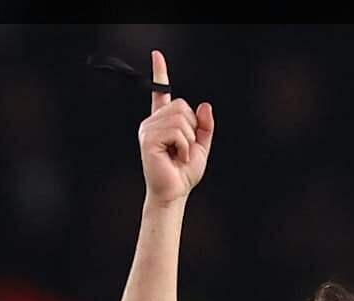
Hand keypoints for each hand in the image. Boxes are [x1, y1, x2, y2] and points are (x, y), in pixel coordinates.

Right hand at [138, 50, 213, 204]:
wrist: (175, 192)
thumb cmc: (184, 173)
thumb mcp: (202, 146)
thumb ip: (205, 126)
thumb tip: (204, 105)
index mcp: (163, 122)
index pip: (161, 93)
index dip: (160, 72)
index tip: (157, 55)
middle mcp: (153, 122)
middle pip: (181, 105)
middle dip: (192, 127)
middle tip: (184, 148)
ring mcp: (148, 130)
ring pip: (180, 118)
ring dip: (188, 139)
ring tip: (180, 155)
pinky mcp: (148, 139)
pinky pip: (176, 131)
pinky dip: (184, 146)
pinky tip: (177, 157)